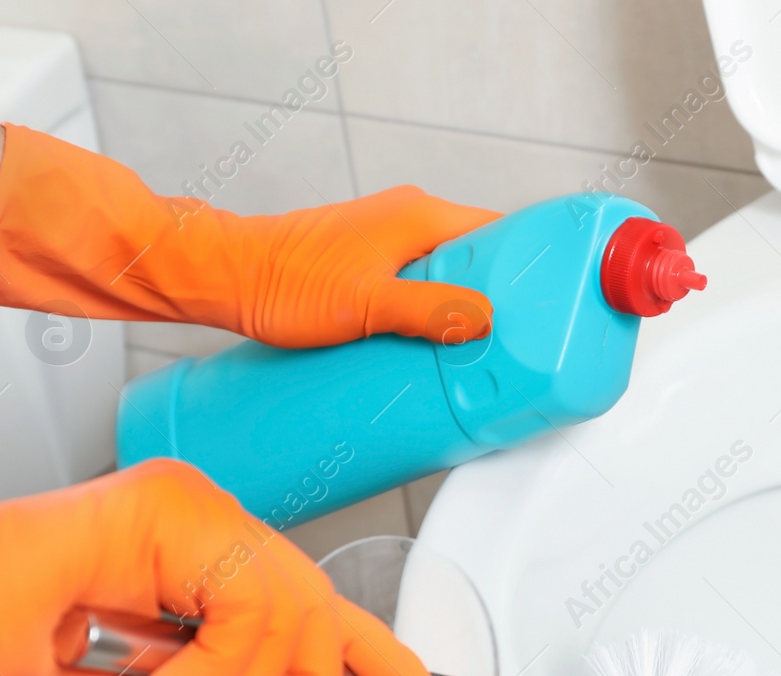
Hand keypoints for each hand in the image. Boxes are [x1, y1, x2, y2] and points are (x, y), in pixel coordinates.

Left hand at [0, 124, 500, 348]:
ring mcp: (388, 242)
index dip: (534, 263)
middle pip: (483, 256)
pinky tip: (441, 347)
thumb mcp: (365, 305)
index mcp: (421, 217)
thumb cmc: (283, 282)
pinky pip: (424, 285)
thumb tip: (486, 321)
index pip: (503, 229)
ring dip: (470, 308)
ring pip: (452, 273)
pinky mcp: (370, 266)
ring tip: (488, 353)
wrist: (224, 275)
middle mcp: (410, 220)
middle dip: (507, 297)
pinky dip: (440, 311)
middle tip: (526, 341)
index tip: (557, 298)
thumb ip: (430, 311)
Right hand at [0, 459, 432, 675]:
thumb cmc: (2, 657)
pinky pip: (249, 605)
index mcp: (194, 559)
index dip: (367, 646)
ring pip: (290, 612)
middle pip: (312, 610)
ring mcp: (186, 504)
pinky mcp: (167, 507)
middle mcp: (200, 520)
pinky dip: (213, 671)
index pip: (308, 595)